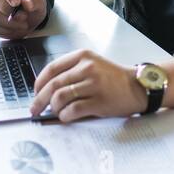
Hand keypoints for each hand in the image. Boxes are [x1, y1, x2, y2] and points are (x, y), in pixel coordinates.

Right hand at [0, 0, 46, 39]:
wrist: (27, 19)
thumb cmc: (31, 7)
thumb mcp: (40, 2)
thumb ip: (35, 1)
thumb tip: (26, 3)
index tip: (18, 3)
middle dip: (10, 10)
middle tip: (24, 16)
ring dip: (11, 23)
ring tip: (23, 24)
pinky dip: (7, 31)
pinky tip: (15, 29)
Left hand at [29, 49, 146, 121]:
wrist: (138, 87)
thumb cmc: (113, 79)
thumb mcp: (93, 65)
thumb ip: (72, 72)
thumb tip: (46, 90)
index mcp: (83, 56)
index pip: (51, 68)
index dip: (39, 83)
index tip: (35, 93)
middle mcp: (87, 68)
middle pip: (53, 85)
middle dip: (39, 100)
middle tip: (35, 109)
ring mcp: (93, 84)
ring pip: (60, 97)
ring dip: (53, 108)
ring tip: (56, 112)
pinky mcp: (99, 101)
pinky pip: (73, 110)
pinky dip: (65, 116)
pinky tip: (66, 117)